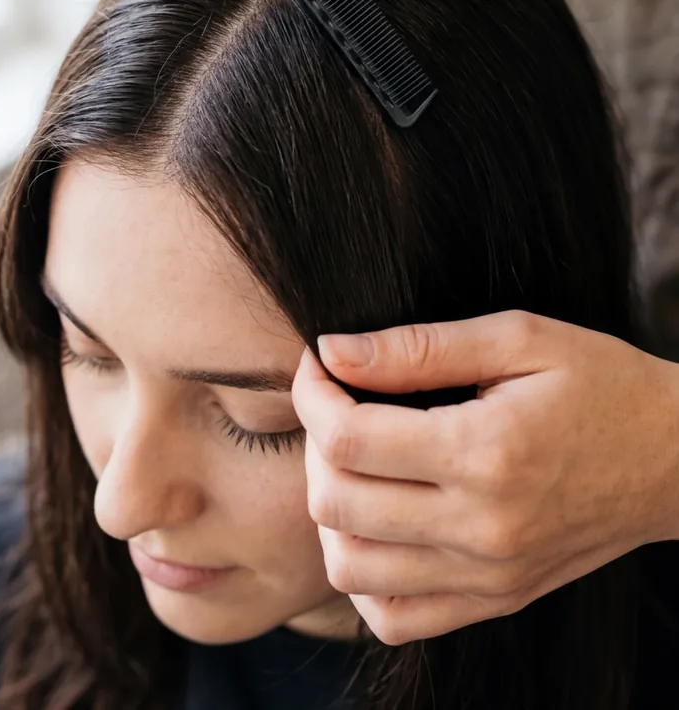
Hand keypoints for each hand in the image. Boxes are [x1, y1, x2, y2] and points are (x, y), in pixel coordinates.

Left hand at [291, 310, 678, 644]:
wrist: (675, 459)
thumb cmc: (600, 383)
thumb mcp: (520, 338)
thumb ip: (419, 347)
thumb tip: (333, 350)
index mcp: (485, 453)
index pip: (346, 440)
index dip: (312, 394)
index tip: (322, 364)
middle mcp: (481, 528)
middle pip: (335, 504)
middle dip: (313, 444)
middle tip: (340, 404)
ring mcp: (487, 577)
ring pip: (349, 567)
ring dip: (330, 509)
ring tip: (357, 461)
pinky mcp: (495, 601)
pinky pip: (393, 617)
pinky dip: (363, 574)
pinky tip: (381, 520)